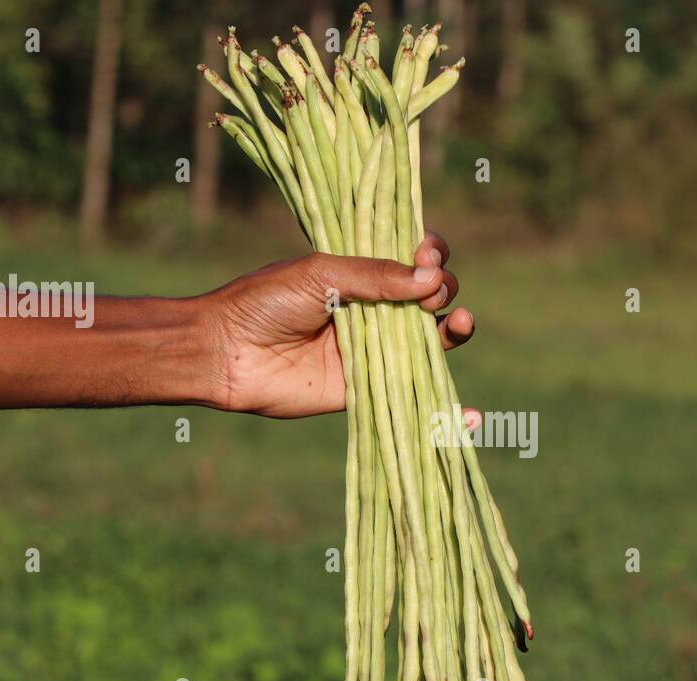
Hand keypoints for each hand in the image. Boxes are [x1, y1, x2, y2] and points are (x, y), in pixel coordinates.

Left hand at [204, 232, 474, 417]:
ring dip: (457, 329)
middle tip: (431, 291)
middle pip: (431, 296)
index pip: (413, 258)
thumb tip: (433, 279)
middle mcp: (374, 310)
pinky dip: (445, 409)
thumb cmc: (265, 302)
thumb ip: (376, 277)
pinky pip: (412, 392)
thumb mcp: (322, 274)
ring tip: (463, 321)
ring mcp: (374, 350)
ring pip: (431, 341)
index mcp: (362, 273)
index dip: (431, 253)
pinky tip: (470, 416)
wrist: (226, 352)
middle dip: (443, 287)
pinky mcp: (367, 388)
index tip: (428, 249)